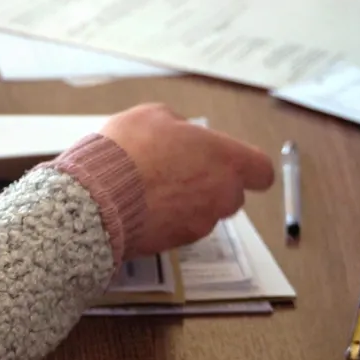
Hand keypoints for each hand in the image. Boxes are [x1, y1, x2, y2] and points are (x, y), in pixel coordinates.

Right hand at [99, 103, 273, 257]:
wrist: (97, 198)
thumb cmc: (128, 151)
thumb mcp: (152, 116)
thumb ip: (179, 125)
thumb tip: (182, 132)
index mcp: (225, 159)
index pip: (262, 170)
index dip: (250, 168)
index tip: (234, 164)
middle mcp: (222, 195)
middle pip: (232, 193)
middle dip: (211, 182)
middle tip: (179, 168)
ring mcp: (201, 222)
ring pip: (205, 211)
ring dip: (187, 201)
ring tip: (151, 185)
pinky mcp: (178, 243)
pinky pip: (181, 227)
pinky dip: (168, 218)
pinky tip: (141, 203)